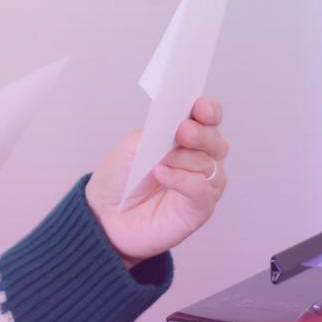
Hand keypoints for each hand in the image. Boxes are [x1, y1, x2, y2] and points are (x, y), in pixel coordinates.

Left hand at [84, 96, 227, 265]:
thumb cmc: (122, 178)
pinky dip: (182, 179)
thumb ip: (154, 132)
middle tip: (182, 132)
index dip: (208, 109)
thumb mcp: (131, 146)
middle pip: (213, 139)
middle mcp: (202, 157)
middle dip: (199, 133)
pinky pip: (201, 189)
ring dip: (183, 158)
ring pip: (208, 163)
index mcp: (189, 135)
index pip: (209, 115)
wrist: (107, 214)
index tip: (199, 107)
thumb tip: (175, 125)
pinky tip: (162, 173)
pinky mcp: (200, 207)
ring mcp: (204, 183)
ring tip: (158, 162)